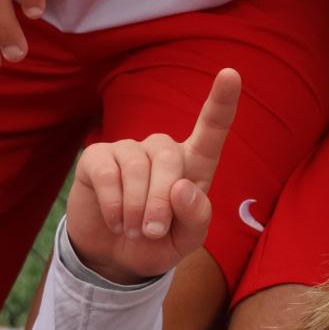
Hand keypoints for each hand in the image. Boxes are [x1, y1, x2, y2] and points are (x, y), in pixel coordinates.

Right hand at [65, 69, 237, 284]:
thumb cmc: (159, 242)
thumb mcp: (187, 240)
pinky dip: (113, 204)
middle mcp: (163, 150)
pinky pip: (108, 173)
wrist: (115, 256)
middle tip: (152, 232)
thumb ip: (196, 218)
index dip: (221, 102)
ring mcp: (129, 150)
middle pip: (170, 158)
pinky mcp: (97, 157)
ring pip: (138, 167)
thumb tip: (182, 188)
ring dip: (137, 207)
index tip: (231, 73)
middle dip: (162, 201)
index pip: (211, 129)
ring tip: (134, 230)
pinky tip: (115, 220)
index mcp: (194, 166)